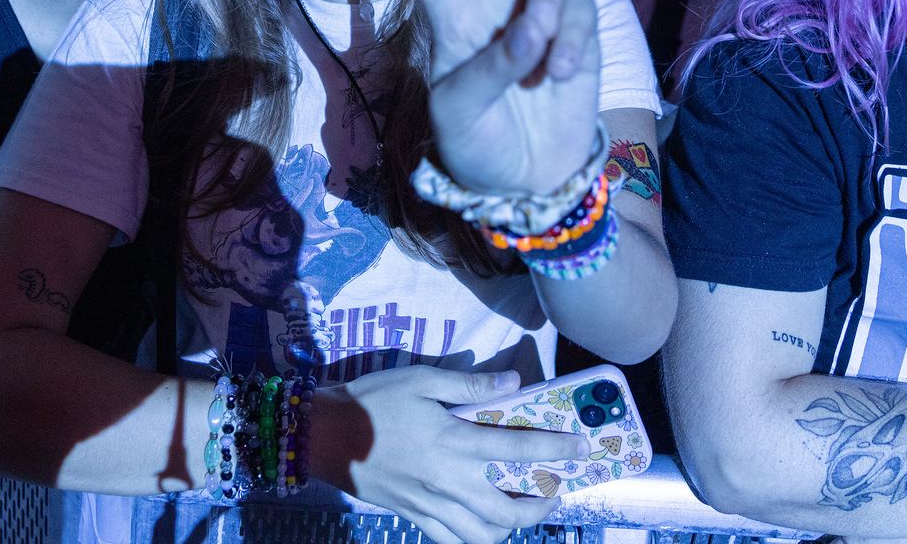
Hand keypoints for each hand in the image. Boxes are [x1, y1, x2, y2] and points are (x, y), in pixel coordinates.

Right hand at [310, 367, 587, 543]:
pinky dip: (476, 540)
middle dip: (542, 506)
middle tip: (554, 491)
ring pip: (484, 536)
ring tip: (524, 512)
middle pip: (509, 511)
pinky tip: (484, 528)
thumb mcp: (421, 379)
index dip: (556, 450)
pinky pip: (452, 541)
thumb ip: (469, 384)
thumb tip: (513, 381)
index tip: (582, 448)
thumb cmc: (373, 400)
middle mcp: (449, 481)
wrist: (325, 436)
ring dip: (513, 528)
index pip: (519, 449)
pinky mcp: (414, 516)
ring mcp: (431, 505)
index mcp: (455, 442)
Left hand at [354, 0, 600, 198]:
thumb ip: (490, 64)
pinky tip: (559, 74)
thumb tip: (529, 27)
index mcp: (447, 5)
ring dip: (548, 2)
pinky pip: (581, 5)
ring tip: (542, 55)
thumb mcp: (461, 110)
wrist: (530, 175)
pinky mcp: (579, 17)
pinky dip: (573, 40)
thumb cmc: (476, 141)